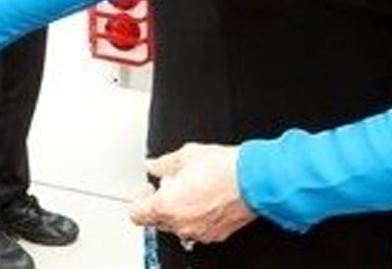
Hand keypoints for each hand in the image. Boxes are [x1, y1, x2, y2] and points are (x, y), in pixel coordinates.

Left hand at [128, 143, 255, 246]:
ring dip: (177, 211)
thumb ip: (163, 164)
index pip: (136, 214)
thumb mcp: (185, 156)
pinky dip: (195, 217)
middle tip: (170, 185)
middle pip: (156, 221)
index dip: (140, 199)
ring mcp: (199, 232)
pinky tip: (204, 199)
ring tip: (190, 190)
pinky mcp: (216, 234)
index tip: (149, 188)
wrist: (254, 180)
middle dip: (159, 203)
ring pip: (177, 226)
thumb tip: (154, 165)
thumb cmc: (223, 168)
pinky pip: (196, 229)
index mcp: (166, 206)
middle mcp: (181, 224)